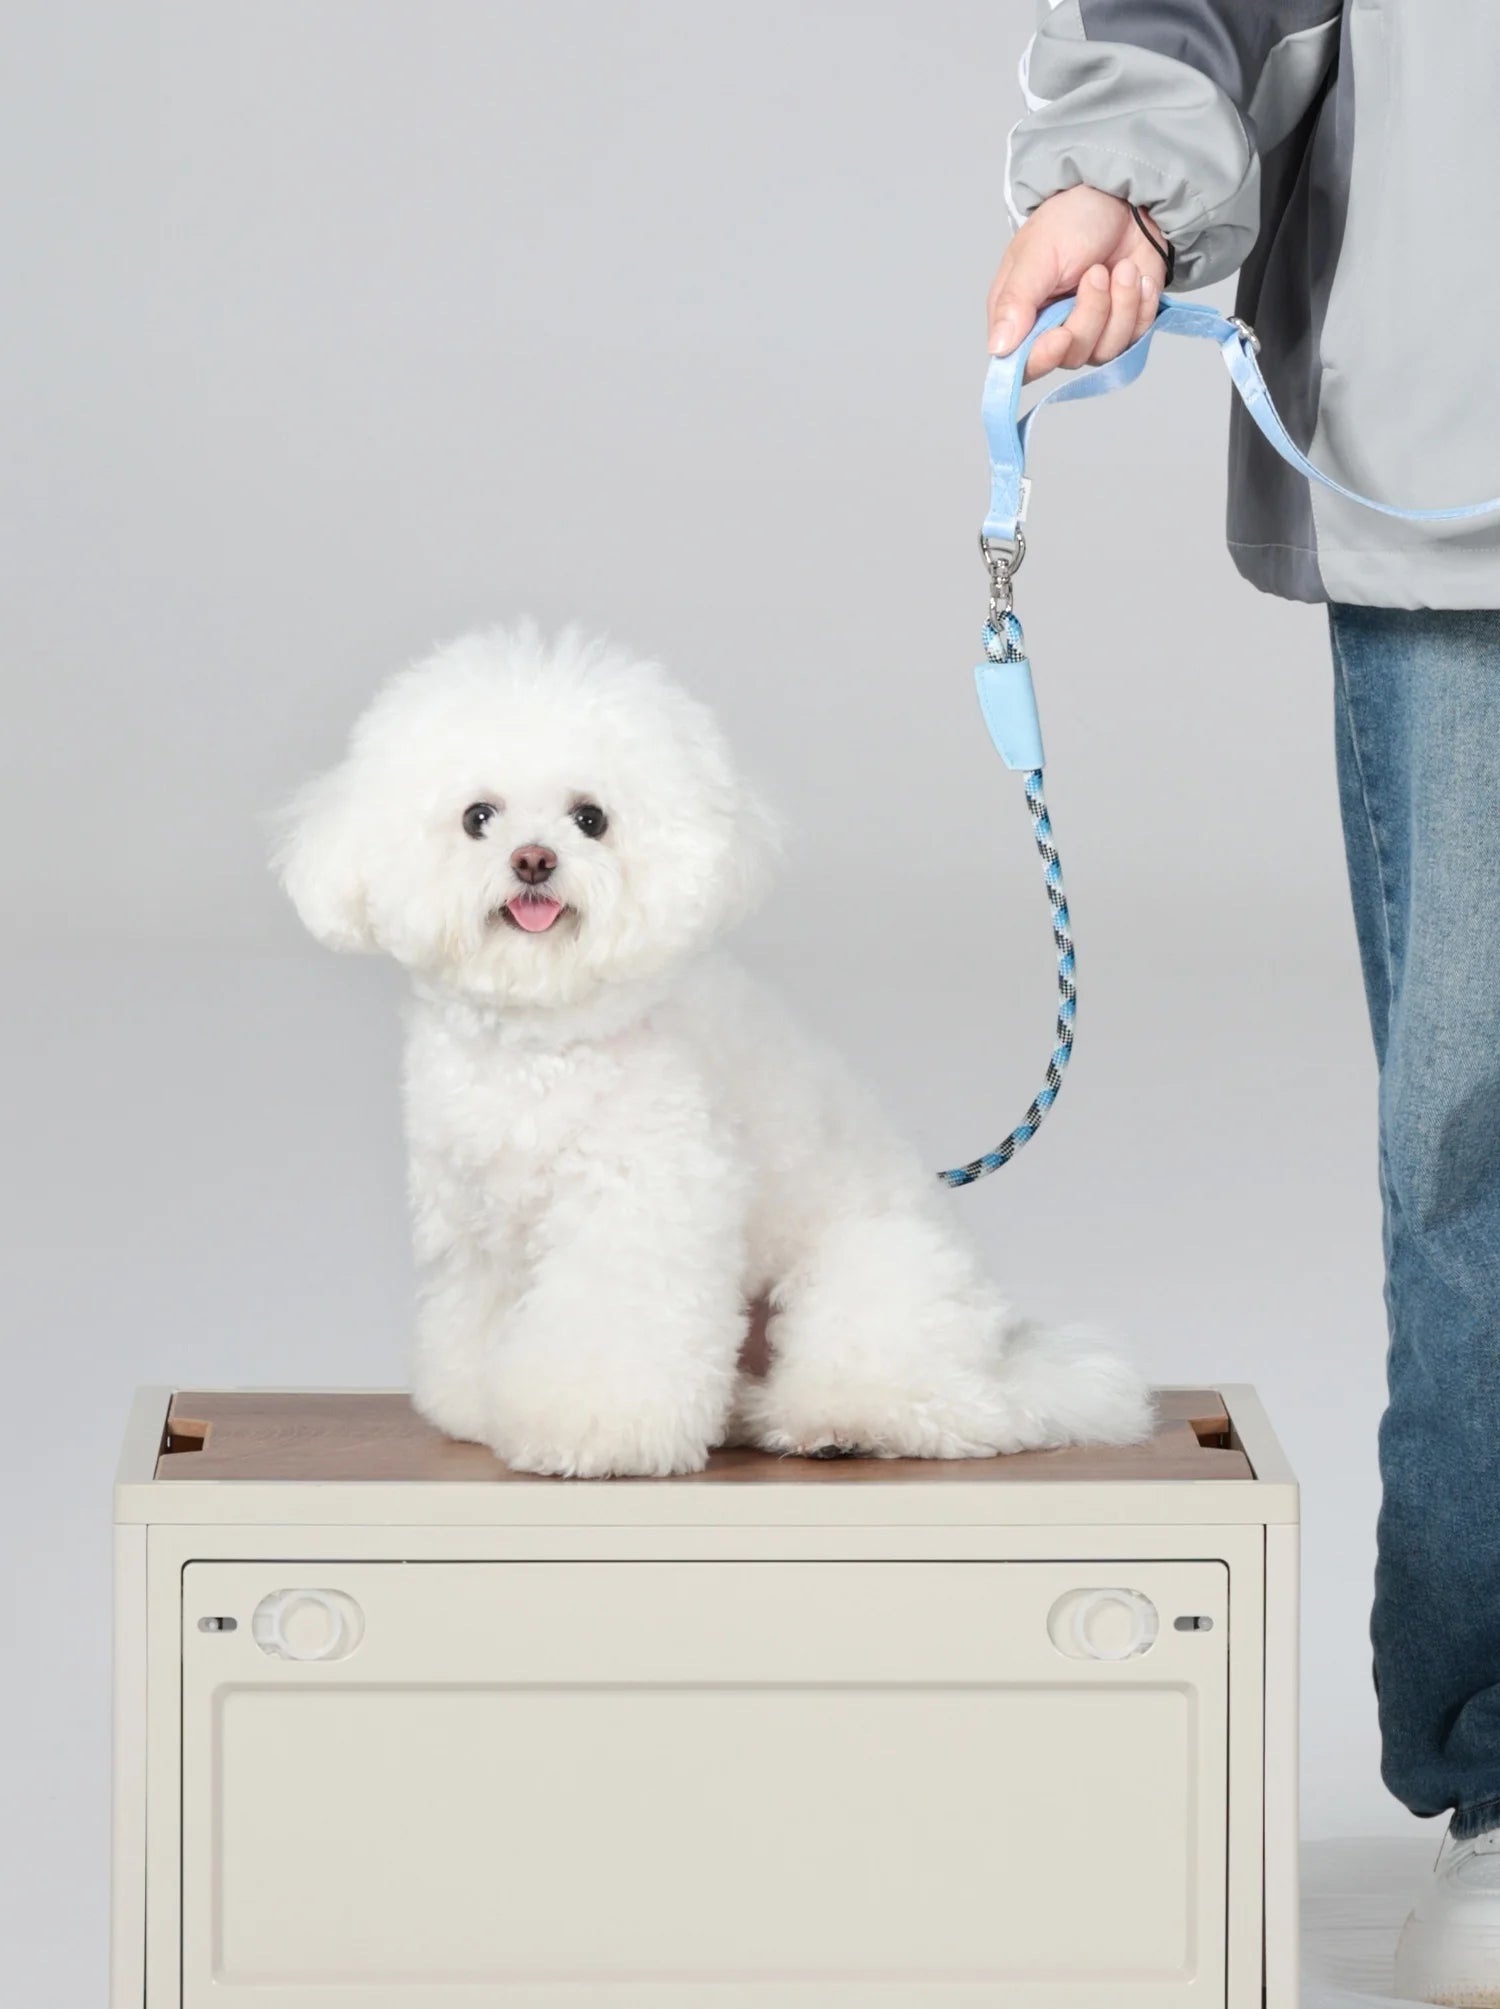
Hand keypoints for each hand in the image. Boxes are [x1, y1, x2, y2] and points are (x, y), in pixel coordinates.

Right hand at [988, 186, 1165, 381]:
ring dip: (1121, 305)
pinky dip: (1142, 306)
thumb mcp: (1037, 254)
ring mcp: (1091, 331)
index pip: (1024, 363)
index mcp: (1021, 316)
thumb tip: (998, 348)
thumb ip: (1016, 302)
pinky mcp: (1124, 325)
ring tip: (1121, 268)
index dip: (1043, 359)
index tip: (1061, 335)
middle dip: (1091, 315)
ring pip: (1106, 351)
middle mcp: (1053, 330)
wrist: (1124, 198)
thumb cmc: (1072, 218)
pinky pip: (1136, 338)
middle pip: (1071, 356)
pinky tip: (1137, 277)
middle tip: (1097, 273)